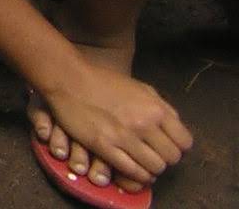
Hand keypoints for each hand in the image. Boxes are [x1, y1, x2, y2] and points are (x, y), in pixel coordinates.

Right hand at [37, 64, 191, 188]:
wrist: (69, 78)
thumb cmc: (104, 81)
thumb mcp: (139, 87)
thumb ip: (160, 106)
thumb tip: (175, 125)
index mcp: (155, 109)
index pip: (184, 142)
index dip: (177, 147)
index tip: (166, 145)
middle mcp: (144, 124)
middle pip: (171, 158)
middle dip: (164, 158)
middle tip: (152, 154)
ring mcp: (124, 137)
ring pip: (155, 168)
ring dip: (151, 168)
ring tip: (142, 162)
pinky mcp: (105, 147)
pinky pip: (133, 171)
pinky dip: (137, 175)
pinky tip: (132, 167)